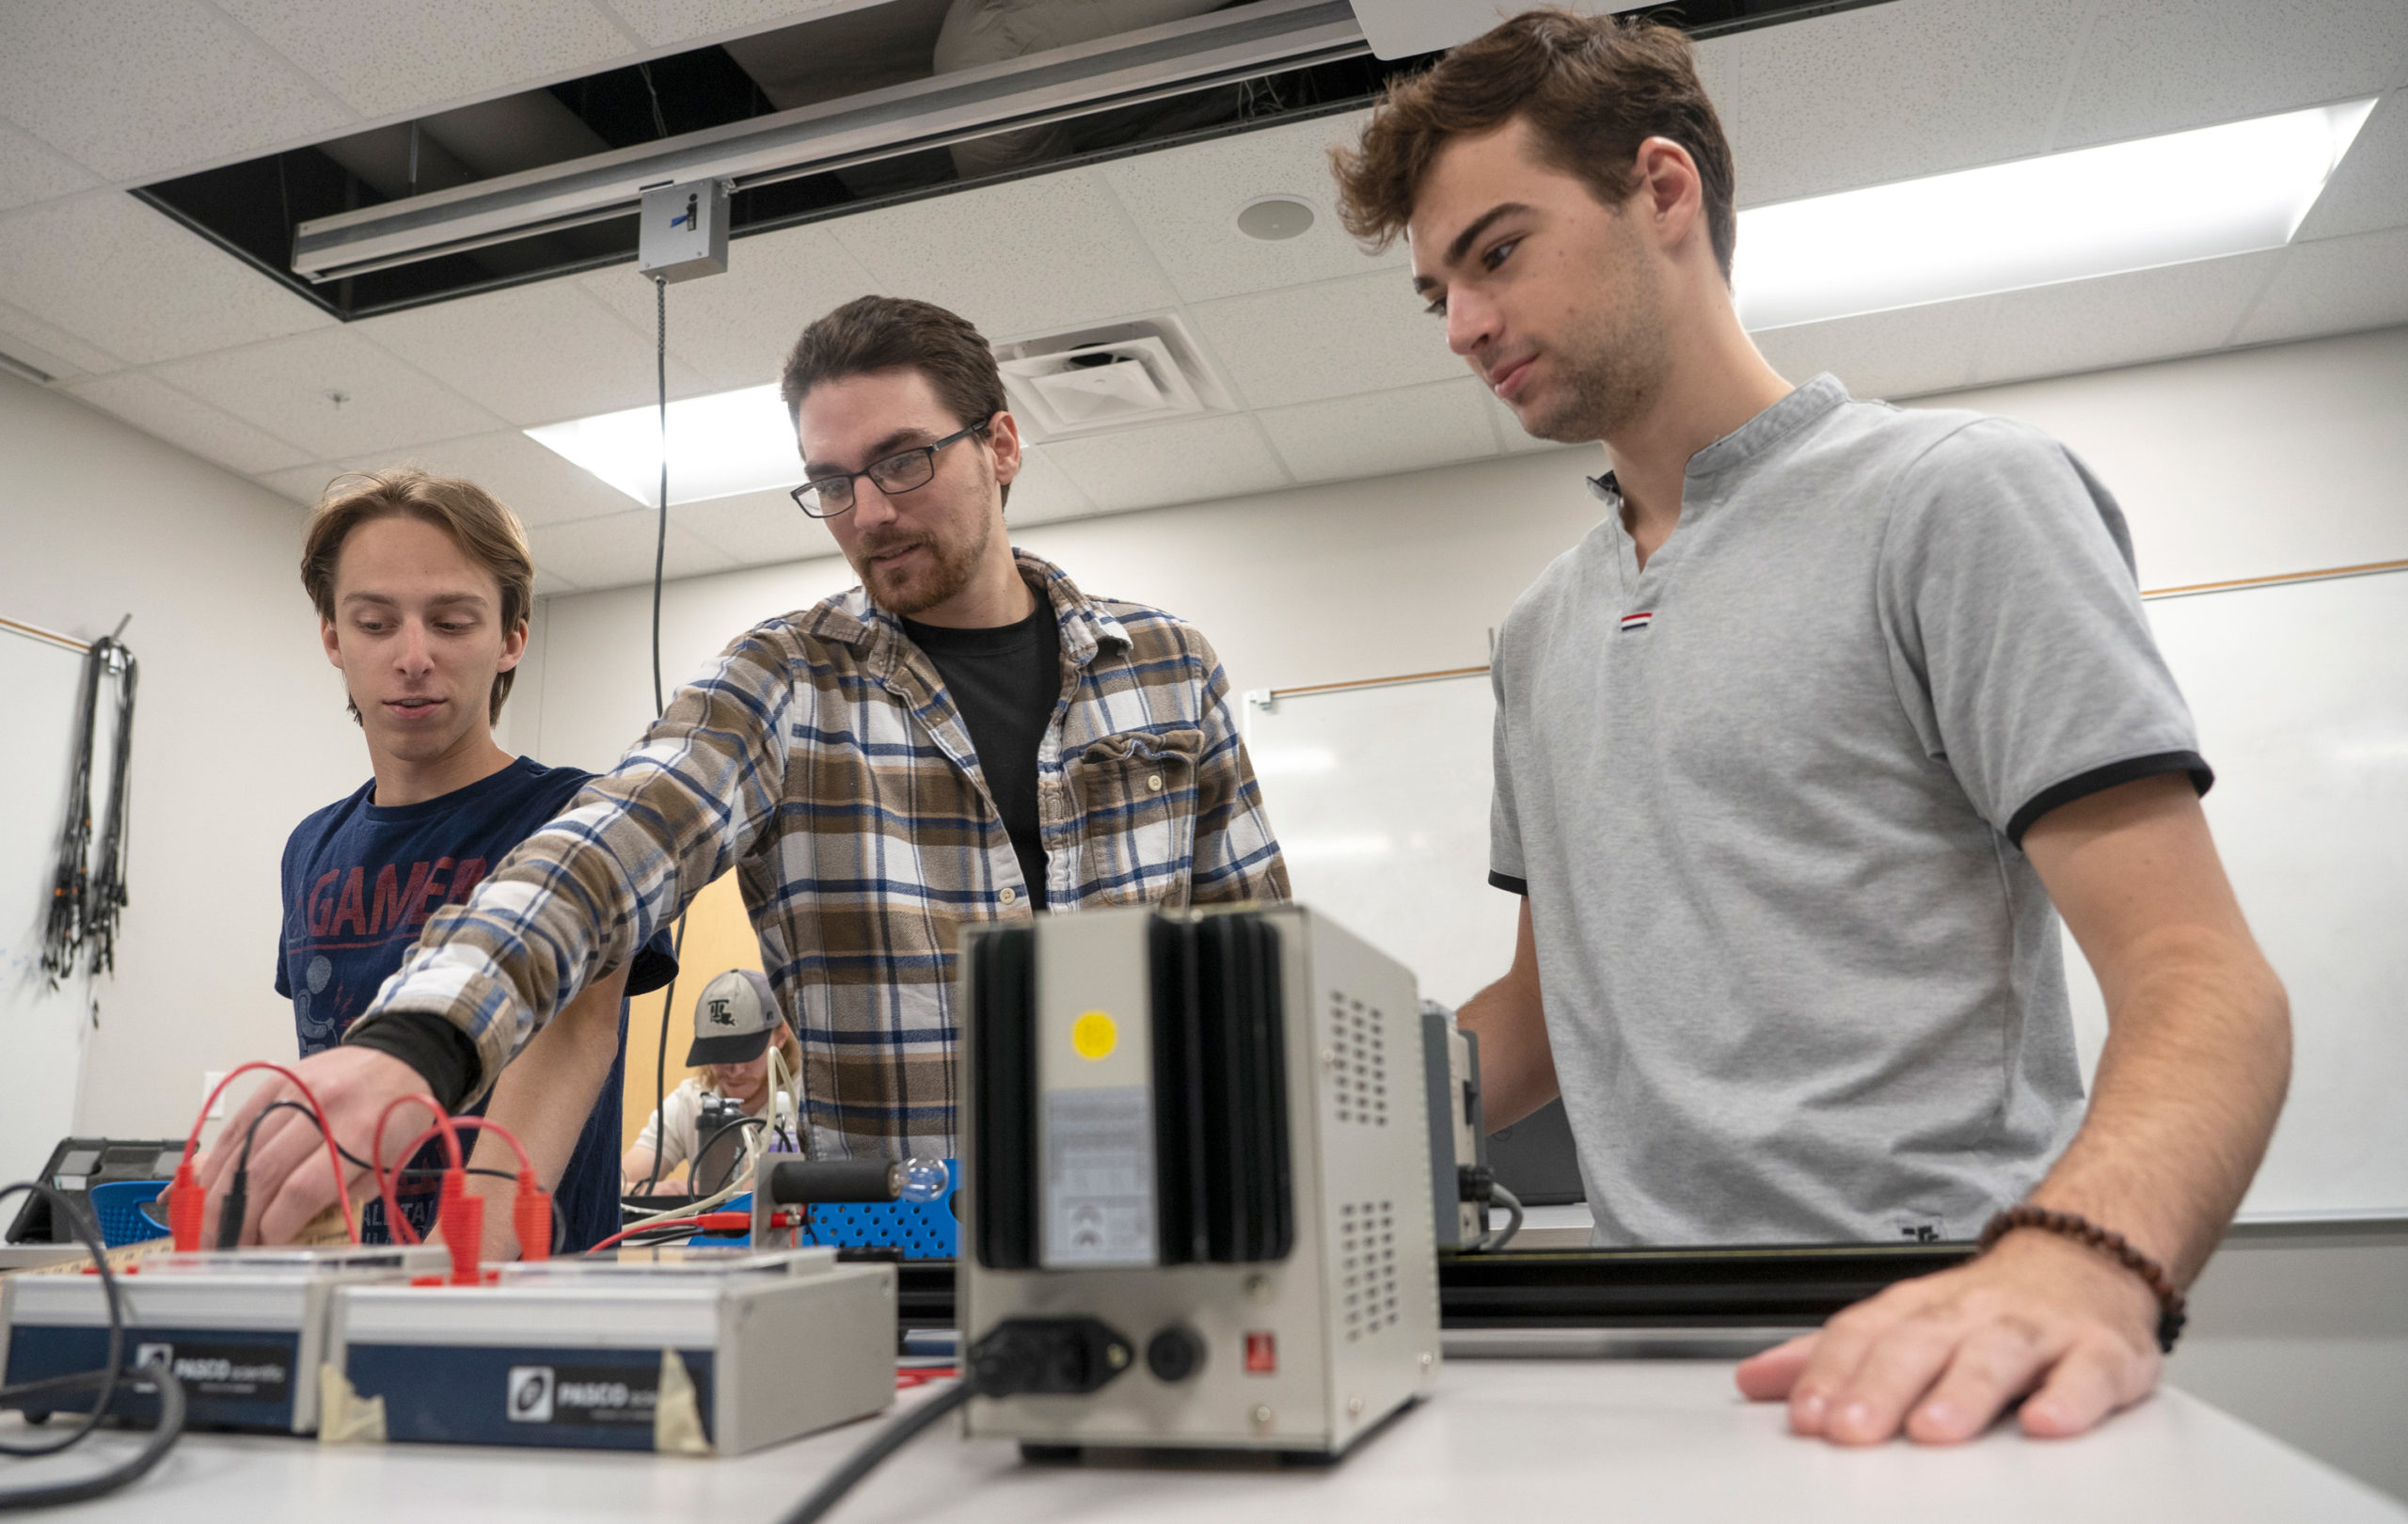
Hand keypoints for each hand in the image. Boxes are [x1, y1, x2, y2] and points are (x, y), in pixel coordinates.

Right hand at [190, 1047, 436, 1245]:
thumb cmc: (398, 1116)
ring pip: (240, 1151)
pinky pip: (235, 1126)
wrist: (400, 1056)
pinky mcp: (274, 1082)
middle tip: (221, 1248)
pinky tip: (208, 1187)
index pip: (301, 1191)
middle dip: (236, 1220)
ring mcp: (294, 1092)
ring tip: (208, 1226)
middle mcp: (322, 1111)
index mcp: (359, 1137)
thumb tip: (291, 1233)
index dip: (275, 1228)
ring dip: (217, 1196)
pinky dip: (218, 1161)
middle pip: (262, 1174)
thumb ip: (342, 1198)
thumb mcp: (387, 1164)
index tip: (265, 1249)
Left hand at [1734, 1230, 2162, 1443]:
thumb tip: (1754, 1382)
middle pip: (1920, 1343)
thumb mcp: (1905, 1320)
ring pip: (1997, 1353)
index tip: (1806, 1415)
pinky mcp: (2102, 1353)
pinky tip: (2045, 1424)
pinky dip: (2069, 1398)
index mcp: (1919, 1308)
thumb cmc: (1987, 1306)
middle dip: (1880, 1387)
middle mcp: (1972, 1312)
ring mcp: (2037, 1330)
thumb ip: (1832, 1355)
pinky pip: (2088, 1373)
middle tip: (1851, 1430)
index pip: (1862, 1332)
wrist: (2086, 1257)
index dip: (1830, 1372)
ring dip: (1962, 1392)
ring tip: (1931, 1430)